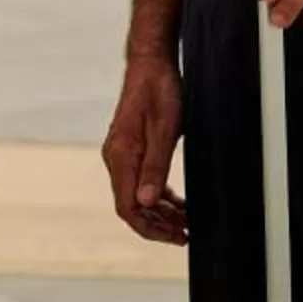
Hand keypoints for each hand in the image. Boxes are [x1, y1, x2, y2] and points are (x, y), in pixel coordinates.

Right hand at [101, 53, 186, 244]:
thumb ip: (155, 167)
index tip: (175, 237)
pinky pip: (141, 181)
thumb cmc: (159, 90)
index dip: (150, 228)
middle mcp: (116, 158)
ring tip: (185, 222)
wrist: (151, 63)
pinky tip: (177, 202)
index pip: (128, 207)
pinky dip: (158, 195)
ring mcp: (122, 154)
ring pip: (137, 196)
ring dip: (160, 212)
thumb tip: (146, 202)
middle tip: (186, 234)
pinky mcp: (130, 149)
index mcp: (121, 156)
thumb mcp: (165, 130)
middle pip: (132, 206)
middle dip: (159, 224)